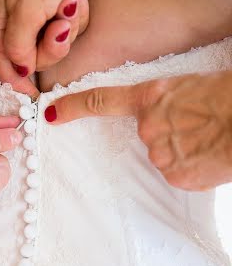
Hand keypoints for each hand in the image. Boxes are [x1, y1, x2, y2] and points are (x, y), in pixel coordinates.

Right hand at [0, 0, 94, 94]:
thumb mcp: (25, 13)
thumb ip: (18, 48)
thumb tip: (20, 73)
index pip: (3, 67)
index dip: (18, 83)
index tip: (33, 96)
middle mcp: (16, 28)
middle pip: (35, 62)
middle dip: (52, 46)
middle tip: (58, 24)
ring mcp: (39, 24)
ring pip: (56, 50)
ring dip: (66, 29)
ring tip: (66, 5)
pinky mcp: (60, 17)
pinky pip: (71, 35)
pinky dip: (77, 19)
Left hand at [44, 71, 231, 189]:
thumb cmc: (228, 98)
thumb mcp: (193, 89)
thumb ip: (170, 107)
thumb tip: (171, 125)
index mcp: (152, 97)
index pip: (103, 101)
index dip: (74, 107)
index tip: (51, 113)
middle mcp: (148, 127)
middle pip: (148, 138)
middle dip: (171, 136)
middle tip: (201, 127)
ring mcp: (159, 154)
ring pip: (165, 158)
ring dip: (184, 152)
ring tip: (211, 140)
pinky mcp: (175, 176)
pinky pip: (178, 174)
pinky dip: (193, 169)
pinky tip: (209, 156)